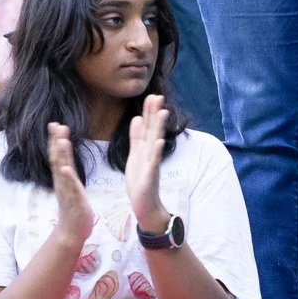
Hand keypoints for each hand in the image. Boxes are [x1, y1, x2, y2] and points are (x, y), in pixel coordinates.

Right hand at [46, 121, 94, 247]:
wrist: (71, 232)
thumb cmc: (74, 210)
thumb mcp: (72, 187)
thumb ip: (69, 175)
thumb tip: (67, 163)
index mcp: (63, 178)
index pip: (58, 156)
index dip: (56, 140)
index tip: (56, 124)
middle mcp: (62, 182)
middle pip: (57, 158)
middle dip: (55, 141)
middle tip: (54, 124)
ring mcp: (67, 191)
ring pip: (62, 171)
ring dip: (61, 155)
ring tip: (61, 140)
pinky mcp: (74, 201)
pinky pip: (70, 188)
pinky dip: (67, 178)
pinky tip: (66, 169)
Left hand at [124, 93, 170, 232]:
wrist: (144, 204)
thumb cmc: (140, 179)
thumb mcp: (135, 154)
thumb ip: (136, 137)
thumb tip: (136, 118)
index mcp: (144, 148)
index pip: (147, 126)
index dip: (149, 111)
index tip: (151, 94)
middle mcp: (150, 153)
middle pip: (153, 130)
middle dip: (155, 113)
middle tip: (158, 96)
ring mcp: (151, 163)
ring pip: (155, 142)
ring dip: (159, 127)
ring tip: (162, 112)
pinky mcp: (150, 175)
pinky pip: (154, 161)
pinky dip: (156, 151)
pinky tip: (159, 141)